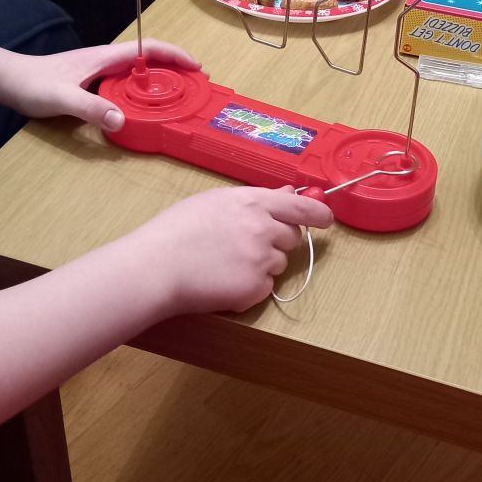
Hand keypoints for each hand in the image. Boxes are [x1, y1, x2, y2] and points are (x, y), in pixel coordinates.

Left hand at [0, 40, 198, 129]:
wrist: (7, 80)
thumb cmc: (33, 84)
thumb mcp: (63, 98)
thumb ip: (91, 108)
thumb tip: (122, 121)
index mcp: (105, 58)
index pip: (148, 49)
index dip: (174, 55)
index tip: (195, 67)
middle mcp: (106, 60)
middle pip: (149, 58)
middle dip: (174, 67)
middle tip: (194, 85)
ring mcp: (99, 70)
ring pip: (138, 70)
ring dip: (160, 78)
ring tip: (177, 95)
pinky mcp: (92, 81)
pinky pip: (126, 81)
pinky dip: (143, 88)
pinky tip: (143, 105)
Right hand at [128, 187, 333, 316]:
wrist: (156, 267)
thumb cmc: (176, 231)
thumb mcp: (214, 202)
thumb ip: (255, 199)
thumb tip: (288, 193)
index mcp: (253, 202)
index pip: (301, 207)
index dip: (318, 214)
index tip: (326, 219)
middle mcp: (264, 228)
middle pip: (293, 237)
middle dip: (279, 242)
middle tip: (248, 245)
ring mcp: (262, 259)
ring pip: (279, 264)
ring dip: (262, 265)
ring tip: (225, 263)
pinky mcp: (256, 287)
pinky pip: (265, 288)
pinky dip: (249, 288)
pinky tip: (222, 281)